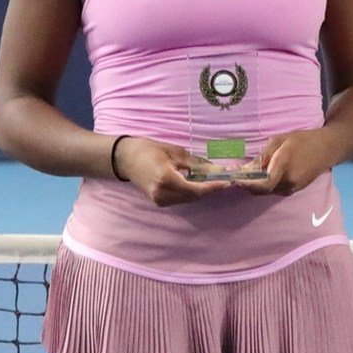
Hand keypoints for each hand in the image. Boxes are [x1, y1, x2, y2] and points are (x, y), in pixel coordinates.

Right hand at [119, 138, 234, 207]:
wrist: (126, 159)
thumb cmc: (149, 150)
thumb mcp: (175, 152)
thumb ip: (195, 164)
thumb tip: (215, 169)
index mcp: (166, 179)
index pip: (195, 189)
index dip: (213, 187)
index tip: (226, 183)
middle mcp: (162, 194)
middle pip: (193, 196)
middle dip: (209, 189)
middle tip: (222, 180)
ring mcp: (159, 200)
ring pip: (188, 199)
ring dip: (200, 191)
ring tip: (212, 181)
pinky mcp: (158, 202)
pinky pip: (180, 199)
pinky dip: (190, 193)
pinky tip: (196, 183)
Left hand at [235, 128, 332, 195]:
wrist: (326, 149)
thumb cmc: (302, 140)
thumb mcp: (280, 140)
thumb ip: (264, 156)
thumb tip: (247, 169)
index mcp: (284, 164)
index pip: (264, 184)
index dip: (248, 185)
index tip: (235, 181)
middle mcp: (289, 179)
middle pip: (263, 189)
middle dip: (249, 185)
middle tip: (237, 176)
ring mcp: (294, 186)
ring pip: (269, 191)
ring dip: (258, 185)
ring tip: (251, 174)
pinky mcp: (296, 190)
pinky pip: (276, 190)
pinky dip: (268, 185)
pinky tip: (266, 175)